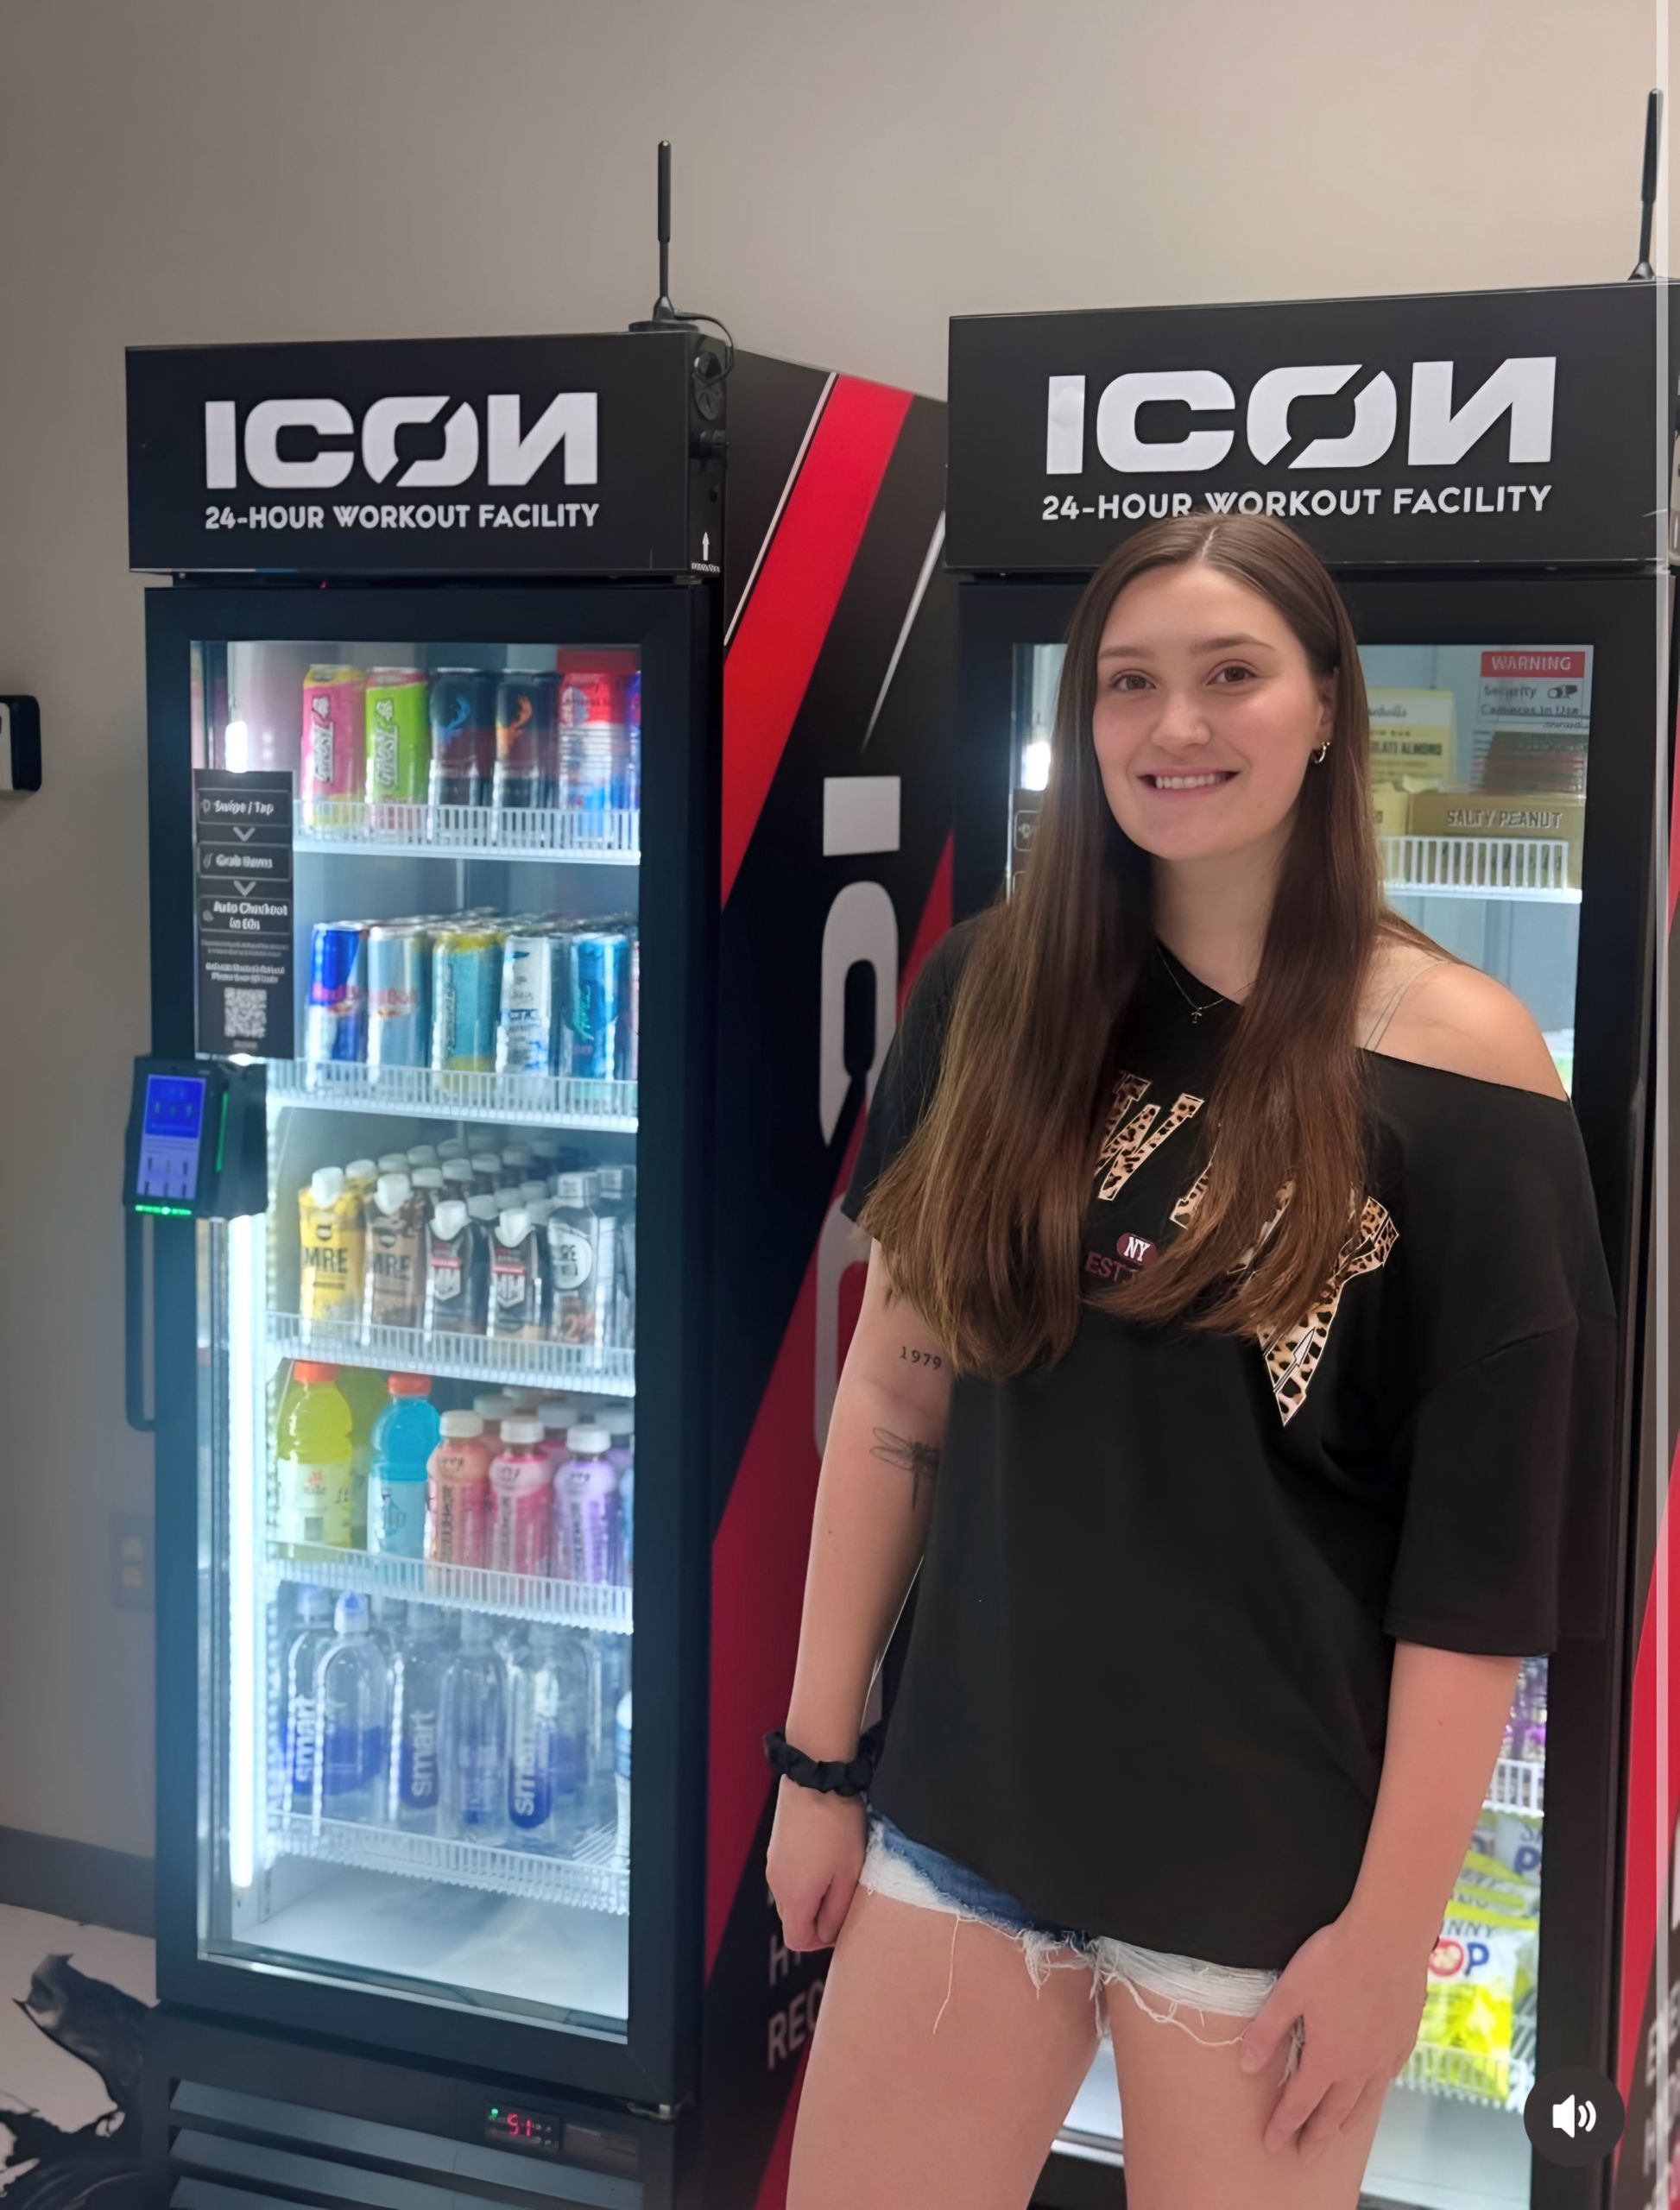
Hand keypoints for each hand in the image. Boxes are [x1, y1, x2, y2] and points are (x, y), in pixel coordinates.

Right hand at [766, 1779, 867, 1952]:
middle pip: (793, 1918)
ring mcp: (773, 1861)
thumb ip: (837, 1912)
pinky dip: (806, 1874)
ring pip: (792, 1895)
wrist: (816, 1776)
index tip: (843, 1920)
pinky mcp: (777, 1844)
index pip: (798, 1940)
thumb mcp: (849, 1875)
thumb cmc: (837, 1825)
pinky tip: (826, 1852)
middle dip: (818, 1916)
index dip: (822, 1940)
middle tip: (845, 1894)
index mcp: (794, 1896)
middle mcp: (777, 1882)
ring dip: (813, 1893)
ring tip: (838, 1869)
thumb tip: (828, 1933)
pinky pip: (790, 1873)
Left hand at [1237, 1907, 1428, 2163]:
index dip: (1284, 2126)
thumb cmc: (1335, 1960)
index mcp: (1328, 2058)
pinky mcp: (1405, 2037)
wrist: (1388, 1937)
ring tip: (1336, 2134)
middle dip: (1316, 2136)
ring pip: (1365, 2101)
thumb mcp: (1289, 1992)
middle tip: (1304, 2156)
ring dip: (1347, 2122)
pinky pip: (1389, 2077)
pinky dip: (1376, 2092)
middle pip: (1335, 2113)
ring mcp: (1385, 2055)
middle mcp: (1359, 2066)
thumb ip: (1267, 2031)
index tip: (1273, 2146)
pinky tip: (1373, 2089)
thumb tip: (1247, 2065)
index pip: (1300, 2103)